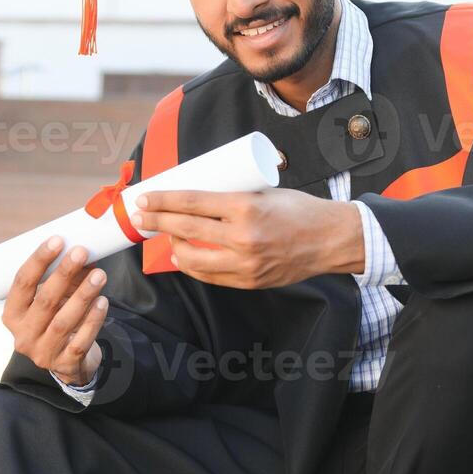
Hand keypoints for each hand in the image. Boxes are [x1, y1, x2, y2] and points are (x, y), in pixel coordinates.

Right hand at [3, 238, 107, 386]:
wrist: (67, 363)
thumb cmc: (56, 321)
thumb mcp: (50, 303)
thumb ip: (62, 280)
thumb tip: (85, 250)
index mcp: (12, 315)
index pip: (21, 283)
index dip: (39, 260)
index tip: (57, 240)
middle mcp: (23, 335)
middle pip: (44, 300)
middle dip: (64, 273)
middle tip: (81, 252)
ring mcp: (43, 352)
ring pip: (64, 321)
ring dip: (83, 295)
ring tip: (99, 275)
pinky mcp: (65, 364)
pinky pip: (81, 340)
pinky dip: (93, 320)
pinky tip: (103, 302)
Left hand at [130, 188, 364, 289]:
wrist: (331, 239)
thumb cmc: (299, 209)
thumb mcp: (264, 192)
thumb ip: (232, 199)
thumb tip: (196, 197)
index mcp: (246, 207)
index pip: (192, 202)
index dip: (163, 200)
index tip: (145, 197)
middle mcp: (243, 237)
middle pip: (186, 228)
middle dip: (157, 220)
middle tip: (141, 214)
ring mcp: (245, 263)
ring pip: (192, 258)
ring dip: (172, 246)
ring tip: (164, 235)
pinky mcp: (249, 281)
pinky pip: (210, 275)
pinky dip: (192, 265)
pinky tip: (182, 256)